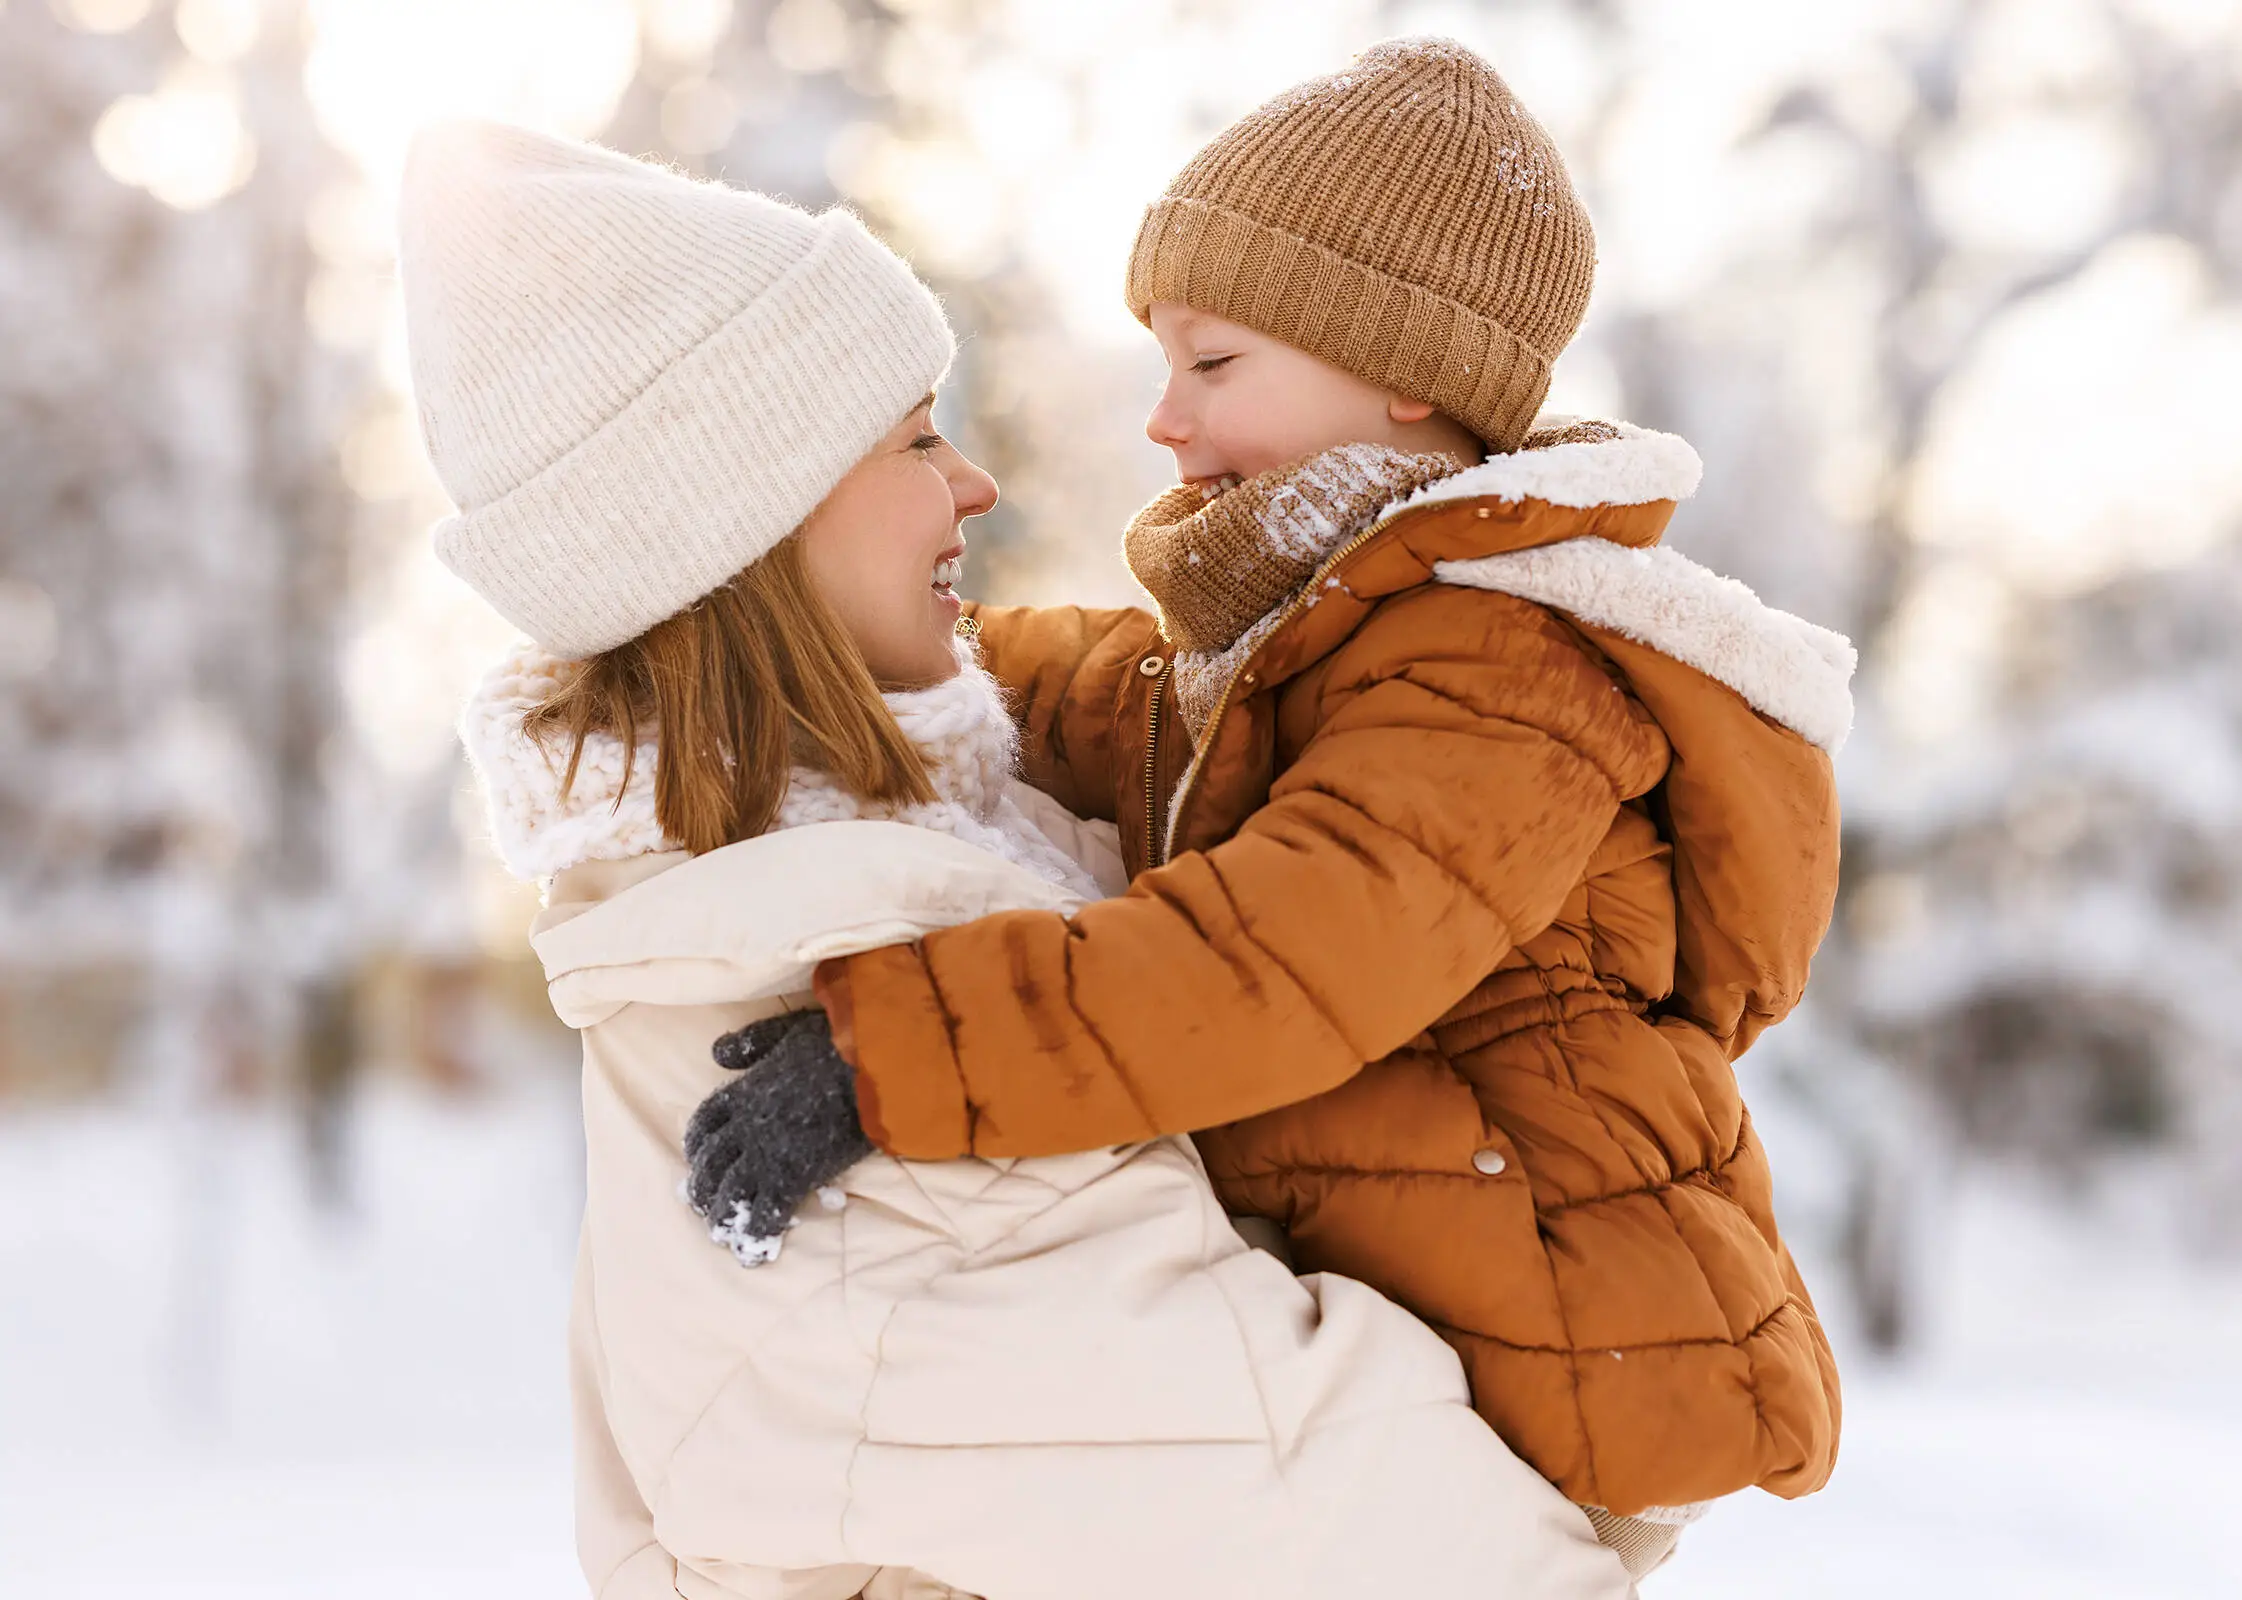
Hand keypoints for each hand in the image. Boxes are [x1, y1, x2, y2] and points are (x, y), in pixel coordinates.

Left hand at [682, 1009, 872, 1266]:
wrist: (875, 1066)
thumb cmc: (840, 1041)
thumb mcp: (787, 1028)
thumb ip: (752, 1042)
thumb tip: (716, 1054)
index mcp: (746, 1090)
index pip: (706, 1121)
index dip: (698, 1143)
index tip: (697, 1157)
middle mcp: (747, 1124)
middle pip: (711, 1162)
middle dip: (703, 1186)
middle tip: (703, 1203)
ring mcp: (768, 1152)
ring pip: (731, 1191)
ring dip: (723, 1214)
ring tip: (722, 1231)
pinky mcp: (794, 1176)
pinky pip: (767, 1212)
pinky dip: (758, 1231)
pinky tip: (754, 1248)